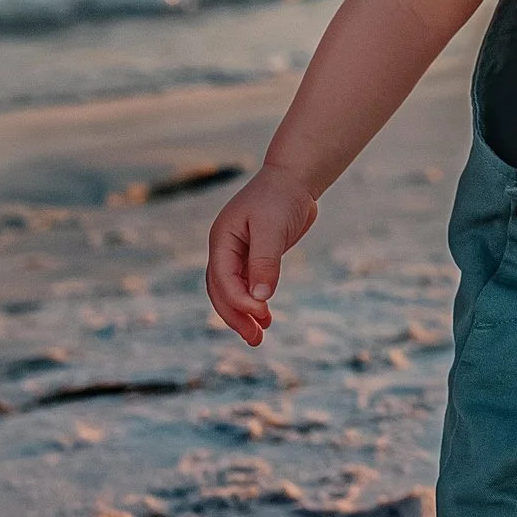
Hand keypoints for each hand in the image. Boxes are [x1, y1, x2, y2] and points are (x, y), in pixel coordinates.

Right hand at [205, 164, 319, 345]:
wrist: (295, 178)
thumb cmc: (282, 196)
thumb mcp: (273, 228)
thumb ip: (265, 262)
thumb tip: (261, 299)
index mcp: (221, 239)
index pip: (222, 278)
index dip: (239, 300)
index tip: (262, 312)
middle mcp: (224, 248)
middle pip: (221, 291)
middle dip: (236, 316)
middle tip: (255, 339)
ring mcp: (237, 253)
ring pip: (233, 291)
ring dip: (244, 314)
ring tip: (258, 337)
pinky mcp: (254, 256)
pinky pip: (248, 285)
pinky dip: (255, 302)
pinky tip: (267, 317)